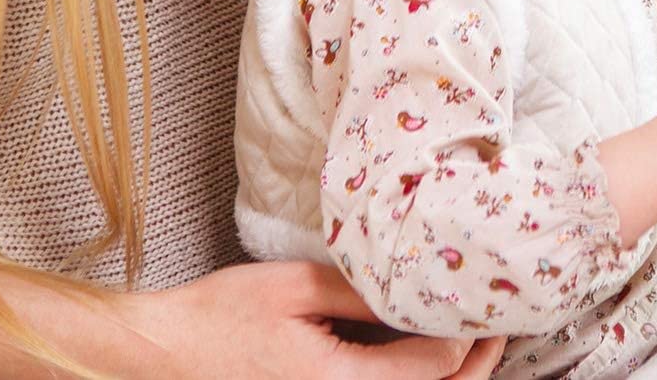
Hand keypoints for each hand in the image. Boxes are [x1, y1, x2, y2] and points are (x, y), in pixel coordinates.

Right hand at [133, 262, 504, 379]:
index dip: (471, 338)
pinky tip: (420, 364)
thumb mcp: (294, 286)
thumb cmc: (220, 317)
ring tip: (471, 345)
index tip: (490, 304)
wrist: (159, 360)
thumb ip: (363, 293)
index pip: (431, 371)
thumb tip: (419, 289)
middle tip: (497, 329)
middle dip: (473, 369)